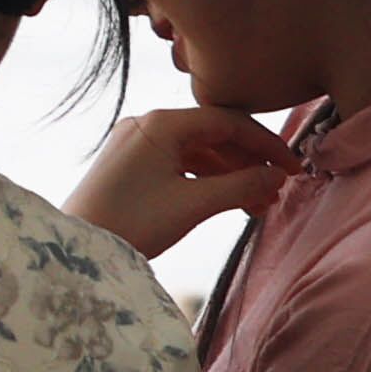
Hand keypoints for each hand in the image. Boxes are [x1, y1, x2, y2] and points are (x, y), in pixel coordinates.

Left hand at [71, 107, 295, 256]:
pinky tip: (228, 202)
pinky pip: (178, 164)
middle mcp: (146, 124)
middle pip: (213, 135)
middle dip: (248, 163)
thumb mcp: (194, 205)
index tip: (292, 168)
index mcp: (161, 123)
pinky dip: (205, 180)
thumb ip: (242, 186)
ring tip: (257, 205)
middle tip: (276, 191)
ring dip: (229, 175)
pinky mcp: (128, 164)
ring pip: (197, 151)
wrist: (78, 249)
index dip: (266, 144)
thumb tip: (277, 177)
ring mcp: (135, 144)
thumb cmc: (131, 224)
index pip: (228, 122)